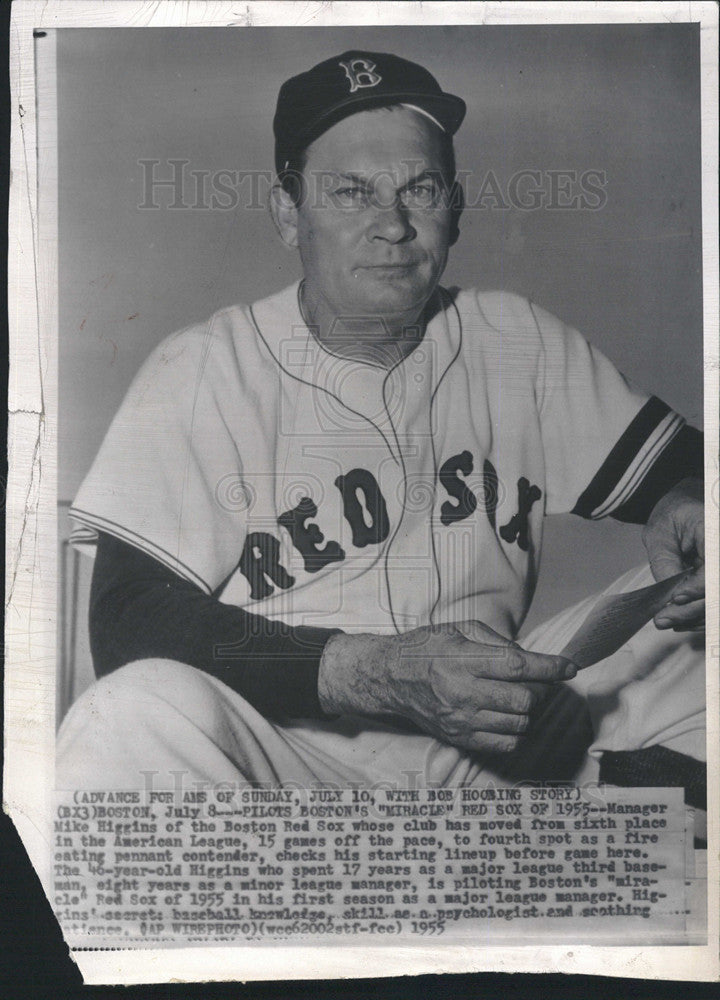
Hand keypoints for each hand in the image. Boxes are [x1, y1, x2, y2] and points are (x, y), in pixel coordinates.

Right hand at [318, 621, 576, 753]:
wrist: (389, 677)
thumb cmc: (426, 648)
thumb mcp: (459, 629)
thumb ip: (497, 641)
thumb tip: (529, 658)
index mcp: (463, 660)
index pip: (519, 666)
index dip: (550, 667)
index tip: (570, 667)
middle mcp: (463, 692)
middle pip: (524, 700)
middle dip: (539, 689)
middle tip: (534, 680)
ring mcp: (461, 720)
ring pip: (519, 723)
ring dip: (527, 710)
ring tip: (517, 696)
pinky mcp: (459, 738)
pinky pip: (505, 743)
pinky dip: (515, 730)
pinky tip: (506, 714)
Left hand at [642, 476, 704, 630]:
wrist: (686, 507)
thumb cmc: (674, 515)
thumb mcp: (660, 532)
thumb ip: (665, 562)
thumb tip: (671, 595)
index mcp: (714, 530)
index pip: (715, 568)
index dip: (699, 587)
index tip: (676, 598)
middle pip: (717, 591)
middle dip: (692, 610)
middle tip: (664, 620)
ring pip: (718, 602)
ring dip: (695, 617)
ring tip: (668, 620)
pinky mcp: (716, 580)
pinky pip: (715, 603)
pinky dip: (700, 615)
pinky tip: (680, 619)